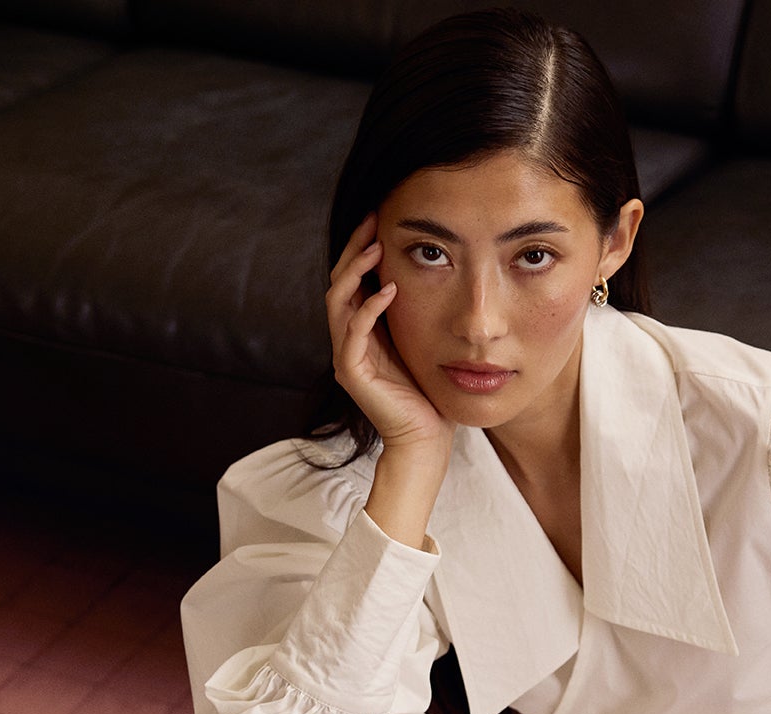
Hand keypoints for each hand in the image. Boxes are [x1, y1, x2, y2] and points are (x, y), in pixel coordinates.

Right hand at [326, 212, 453, 459]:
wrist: (424, 438)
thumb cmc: (429, 393)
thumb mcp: (422, 340)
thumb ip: (416, 312)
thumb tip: (433, 271)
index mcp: (363, 330)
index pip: (352, 279)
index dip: (362, 247)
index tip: (380, 219)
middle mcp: (348, 339)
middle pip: (339, 281)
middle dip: (354, 248)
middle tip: (372, 219)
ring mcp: (347, 355)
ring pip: (338, 300)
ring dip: (356, 271)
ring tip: (377, 248)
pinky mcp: (352, 372)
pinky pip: (353, 331)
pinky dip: (369, 308)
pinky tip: (390, 290)